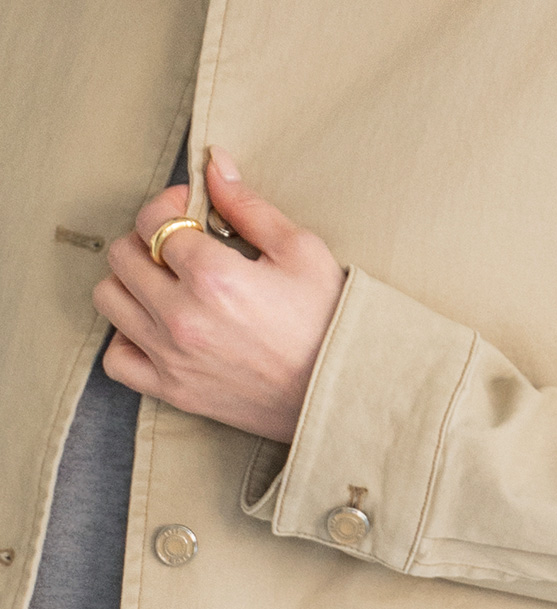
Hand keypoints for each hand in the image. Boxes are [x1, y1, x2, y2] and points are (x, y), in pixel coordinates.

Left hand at [93, 147, 345, 441]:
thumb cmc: (328, 320)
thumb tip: (213, 164)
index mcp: (213, 275)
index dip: (170, 204)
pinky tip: (155, 328)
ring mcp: (173, 358)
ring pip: (110, 300)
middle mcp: (182, 316)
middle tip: (182, 247)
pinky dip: (125, 339)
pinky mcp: (175, 391)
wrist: (341, 393)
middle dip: (148, 240)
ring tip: (166, 285)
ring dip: (131, 284)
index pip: (153, 219)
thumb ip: (248, 205)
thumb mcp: (301, 251)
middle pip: (122, 255)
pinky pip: (116, 360)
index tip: (194, 212)